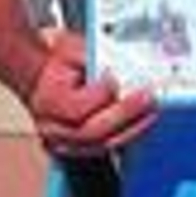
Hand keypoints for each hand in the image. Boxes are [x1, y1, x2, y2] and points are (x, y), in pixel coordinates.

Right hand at [26, 30, 157, 157]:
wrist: (43, 78)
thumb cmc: (58, 62)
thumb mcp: (70, 48)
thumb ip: (91, 56)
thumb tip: (119, 62)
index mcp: (48, 101)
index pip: (76, 109)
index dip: (100, 96)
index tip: (116, 78)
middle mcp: (52, 128)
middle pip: (92, 131)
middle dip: (124, 114)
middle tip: (148, 98)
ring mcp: (64, 143)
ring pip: (103, 144)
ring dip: (132, 128)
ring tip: (152, 110)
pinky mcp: (79, 149)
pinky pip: (108, 148)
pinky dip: (127, 135)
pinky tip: (143, 122)